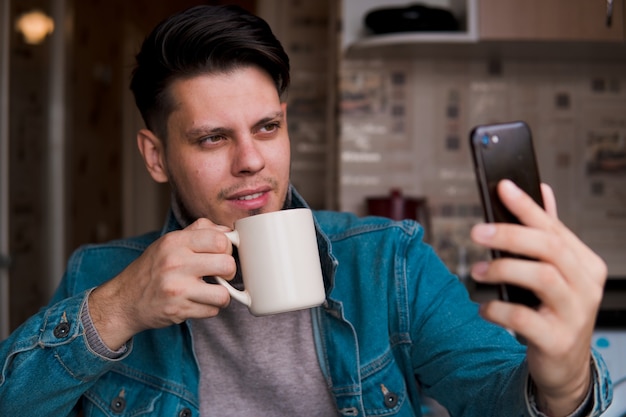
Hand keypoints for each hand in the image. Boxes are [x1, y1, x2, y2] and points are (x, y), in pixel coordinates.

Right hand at [89, 218, 235, 349]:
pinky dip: (209, 308)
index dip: (228, 247)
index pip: (220, 240)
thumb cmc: (153, 268)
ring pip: (224, 294)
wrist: (124, 300)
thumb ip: (199, 231)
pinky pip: (212, 311)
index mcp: (175, 242)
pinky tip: (198, 302)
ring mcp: (177, 288)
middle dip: (230, 271)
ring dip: (222, 295)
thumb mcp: (170, 242)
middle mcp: (175, 263)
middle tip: (221, 274)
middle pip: (227, 265)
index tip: (222, 253)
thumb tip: (229, 231)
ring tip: (212, 291)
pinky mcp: (178, 310)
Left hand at [470, 179, 606, 415]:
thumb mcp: (556, 272)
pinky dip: (499, 309)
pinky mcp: (557, 340)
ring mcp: (575, 314)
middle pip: (549, 248)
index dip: (527, 206)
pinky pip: (524, 318)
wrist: (564, 365)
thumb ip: (549, 233)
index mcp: (585, 264)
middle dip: (510, 235)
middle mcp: (586, 286)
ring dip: (503, 269)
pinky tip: (484, 308)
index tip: (502, 187)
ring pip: (542, 277)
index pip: (554, 228)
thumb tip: (542, 190)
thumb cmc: (554, 311)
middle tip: (477, 232)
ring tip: (477, 272)